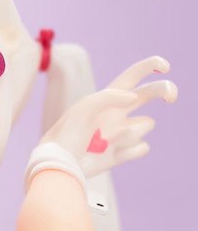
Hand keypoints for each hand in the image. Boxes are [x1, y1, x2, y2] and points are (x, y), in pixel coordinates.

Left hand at [45, 56, 176, 176]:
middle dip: (165, 90)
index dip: (151, 66)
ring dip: (131, 131)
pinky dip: (131, 150)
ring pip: (147, 124)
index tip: (166, 66)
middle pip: (151, 93)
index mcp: (109, 97)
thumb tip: (134, 97)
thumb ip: (110, 96)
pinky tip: (111, 153)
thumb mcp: (85, 106)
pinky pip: (142, 147)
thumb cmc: (69, 132)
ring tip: (105, 140)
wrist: (60, 163)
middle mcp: (119, 112)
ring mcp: (121, 132)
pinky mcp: (122, 153)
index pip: (134, 75)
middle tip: (170, 97)